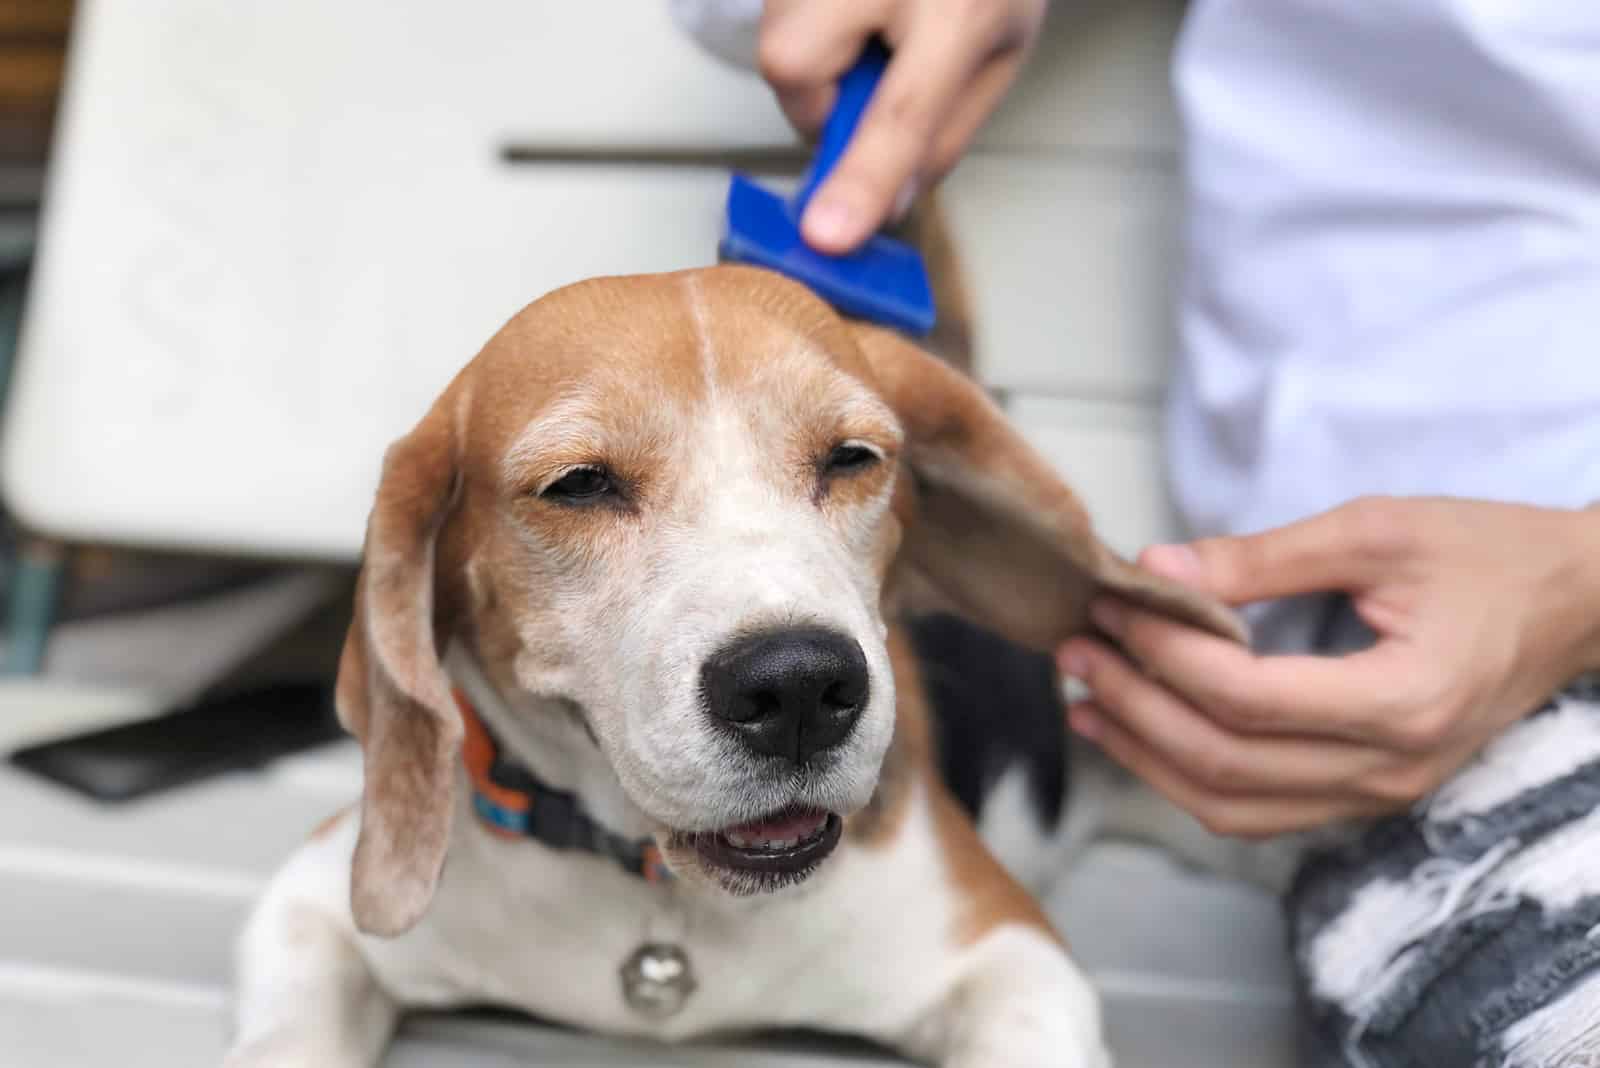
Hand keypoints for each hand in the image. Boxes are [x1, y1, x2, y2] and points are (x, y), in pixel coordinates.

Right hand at [758, 0, 1047, 252]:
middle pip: (794, 70)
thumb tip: (879, 208)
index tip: (824, 235)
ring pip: (776, 43)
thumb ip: (940, 136)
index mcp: (959, 8)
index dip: (860, 176)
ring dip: (815, 59)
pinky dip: (810, 27)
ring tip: (873, 21)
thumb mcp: (1000, 53)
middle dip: (821, 97)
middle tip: (871, 71)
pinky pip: (777, 16)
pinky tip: (858, 3)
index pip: (900, 112)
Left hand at [1057, 497, 1599, 837]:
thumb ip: (1262, 558)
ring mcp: (1381, 793)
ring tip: (1084, 703)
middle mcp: (1390, 767)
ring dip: (1147, 757)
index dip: (1163, 655)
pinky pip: (1261, 810)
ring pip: (1234, 806)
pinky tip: (1142, 733)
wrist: (1572, 602)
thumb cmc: (1486, 555)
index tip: (1112, 606)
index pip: (1245, 697)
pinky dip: (1190, 776)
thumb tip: (1155, 567)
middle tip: (1075, 652)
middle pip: (1226, 763)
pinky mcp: (1366, 791)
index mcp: (1401, 700)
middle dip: (1134, 707)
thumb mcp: (1376, 531)